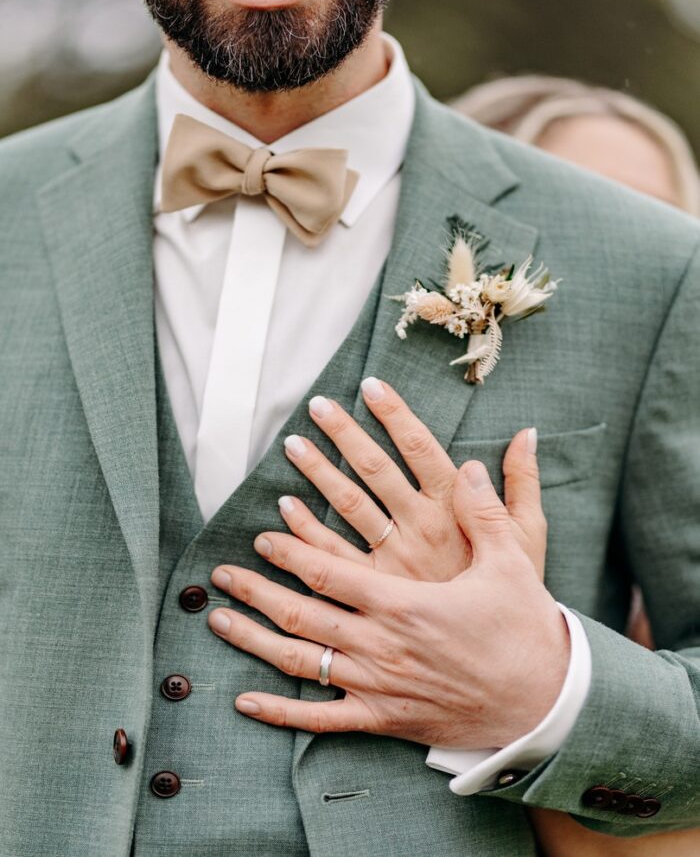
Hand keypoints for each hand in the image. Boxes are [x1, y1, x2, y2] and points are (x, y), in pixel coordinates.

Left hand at [208, 380, 567, 748]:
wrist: (546, 704)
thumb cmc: (526, 630)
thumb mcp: (513, 561)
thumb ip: (486, 509)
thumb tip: (472, 461)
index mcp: (406, 602)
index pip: (330, 571)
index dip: (290, 549)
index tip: (262, 531)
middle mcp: (382, 644)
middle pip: (302, 613)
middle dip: (255, 590)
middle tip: (219, 575)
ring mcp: (378, 686)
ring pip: (300, 663)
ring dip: (254, 639)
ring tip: (216, 620)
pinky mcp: (383, 719)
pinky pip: (322, 720)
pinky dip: (280, 713)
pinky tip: (245, 701)